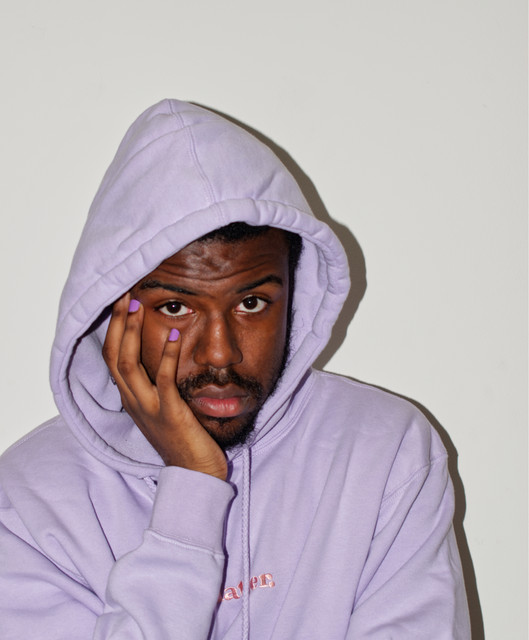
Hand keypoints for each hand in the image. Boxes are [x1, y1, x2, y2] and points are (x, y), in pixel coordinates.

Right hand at [102, 293, 227, 480]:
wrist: (195, 475)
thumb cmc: (182, 441)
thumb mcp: (162, 410)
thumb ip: (155, 388)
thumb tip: (160, 363)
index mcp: (131, 399)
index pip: (111, 359)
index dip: (112, 331)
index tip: (120, 305)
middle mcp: (133, 401)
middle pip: (112, 356)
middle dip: (116, 324)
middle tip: (123, 295)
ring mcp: (148, 408)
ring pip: (127, 364)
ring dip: (130, 332)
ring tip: (136, 307)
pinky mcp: (169, 413)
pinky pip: (162, 379)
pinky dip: (165, 354)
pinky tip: (173, 335)